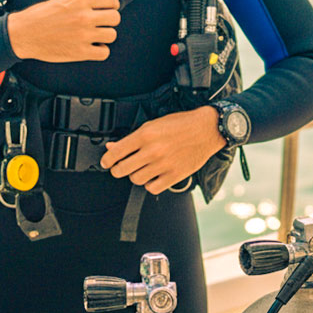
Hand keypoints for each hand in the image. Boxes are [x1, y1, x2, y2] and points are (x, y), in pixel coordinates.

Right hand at [7, 0, 120, 62]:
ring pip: (112, 35)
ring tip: (96, 35)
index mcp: (79, 2)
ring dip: (105, 35)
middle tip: (103, 22)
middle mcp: (84, 18)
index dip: (112, 3)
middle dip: (110, 19)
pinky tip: (93, 46)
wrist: (23, 34)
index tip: (110, 7)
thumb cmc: (37, 18)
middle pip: (115, 18)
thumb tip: (96, 4)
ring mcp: (84, 35)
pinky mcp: (80, 52)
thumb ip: (80, 2)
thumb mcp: (60, 0)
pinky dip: (100, 50)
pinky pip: (104, 52)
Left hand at [100, 106, 224, 193]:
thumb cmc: (179, 124)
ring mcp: (164, 164)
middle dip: (117, 170)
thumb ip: (131, 138)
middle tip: (119, 168)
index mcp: (144, 135)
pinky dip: (150, 184)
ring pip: (136, 179)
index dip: (106, 160)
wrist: (206, 129)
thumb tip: (112, 147)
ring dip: (135, 176)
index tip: (105, 163)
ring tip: (139, 169)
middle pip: (122, 169)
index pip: (116, 152)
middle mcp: (152, 151)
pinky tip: (152, 176)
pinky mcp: (175, 175)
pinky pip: (153, 188)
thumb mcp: (152, 124)